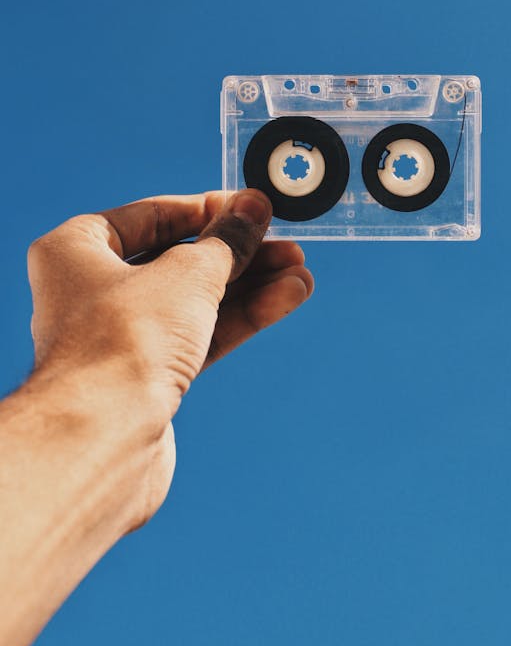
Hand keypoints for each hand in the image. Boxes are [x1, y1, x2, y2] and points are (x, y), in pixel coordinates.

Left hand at [26, 189, 312, 525]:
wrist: (104, 438)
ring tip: (299, 274)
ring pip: (195, 301)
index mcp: (75, 250)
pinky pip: (199, 335)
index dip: (207, 209)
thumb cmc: (125, 340)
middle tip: (285, 243)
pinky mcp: (145, 378)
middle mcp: (90, 291)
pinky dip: (240, 317)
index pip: (150, 215)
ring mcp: (118, 338)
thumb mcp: (190, 272)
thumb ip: (228, 239)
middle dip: (239, 253)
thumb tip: (254, 207)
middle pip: (177, 260)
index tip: (250, 207)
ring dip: (250, 286)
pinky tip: (284, 299)